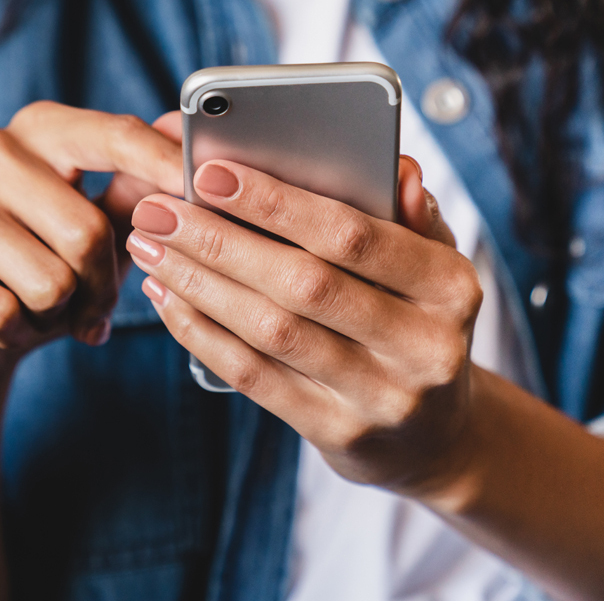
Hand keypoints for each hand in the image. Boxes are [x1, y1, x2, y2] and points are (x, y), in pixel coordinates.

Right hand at [0, 103, 182, 393]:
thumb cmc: (50, 266)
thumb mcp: (105, 226)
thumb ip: (142, 184)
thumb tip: (184, 135)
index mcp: (42, 129)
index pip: (113, 135)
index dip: (162, 166)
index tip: (202, 189)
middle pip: (85, 229)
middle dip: (102, 285)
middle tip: (95, 305)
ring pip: (46, 279)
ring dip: (59, 313)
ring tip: (45, 309)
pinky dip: (17, 332)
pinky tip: (6, 323)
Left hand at [125, 157, 483, 495]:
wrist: (436, 435)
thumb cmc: (419, 321)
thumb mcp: (434, 265)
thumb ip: (411, 213)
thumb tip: (397, 168)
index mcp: (452, 287)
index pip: (355, 236)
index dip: (278, 203)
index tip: (211, 173)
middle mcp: (425, 346)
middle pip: (304, 284)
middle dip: (220, 241)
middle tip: (159, 210)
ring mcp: (382, 398)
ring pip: (272, 332)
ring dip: (199, 284)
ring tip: (151, 246)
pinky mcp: (339, 434)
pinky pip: (256, 377)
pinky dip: (203, 333)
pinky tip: (169, 298)